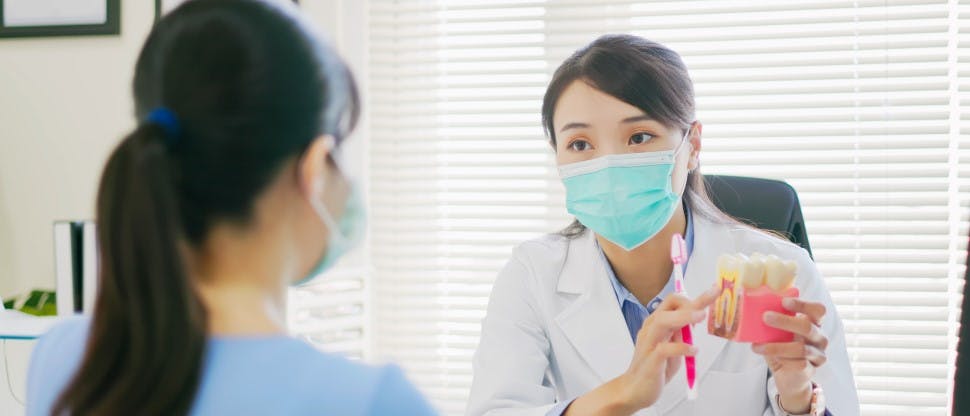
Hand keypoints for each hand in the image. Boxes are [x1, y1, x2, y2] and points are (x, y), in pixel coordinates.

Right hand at [620, 285, 720, 410]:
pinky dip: (681, 347)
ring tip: (700, 316)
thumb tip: (696, 316)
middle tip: (710, 300)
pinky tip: (693, 350)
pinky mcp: (651, 361)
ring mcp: (649, 343)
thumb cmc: (655, 368)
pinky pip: (664, 349)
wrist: (635, 389)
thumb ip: (682, 331)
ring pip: (662, 321)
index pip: (673, 301)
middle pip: (668, 306)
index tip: (713, 292)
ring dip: (683, 317)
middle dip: (691, 301)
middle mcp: (651, 329)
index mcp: (657, 323)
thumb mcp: (673, 346)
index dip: (694, 297)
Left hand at [751, 297, 826, 413]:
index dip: (803, 305)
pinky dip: (782, 360)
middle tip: (765, 317)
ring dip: (776, 346)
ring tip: (758, 346)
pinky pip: (798, 364)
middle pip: (807, 327)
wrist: (787, 377)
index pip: (817, 310)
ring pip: (800, 348)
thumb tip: (752, 307)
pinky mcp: (810, 370)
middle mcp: (819, 338)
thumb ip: (773, 322)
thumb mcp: (777, 333)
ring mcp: (817, 355)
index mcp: (814, 324)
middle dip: (785, 321)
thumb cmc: (782, 349)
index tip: (783, 302)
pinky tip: (771, 358)